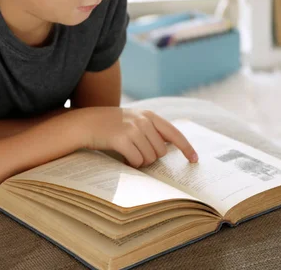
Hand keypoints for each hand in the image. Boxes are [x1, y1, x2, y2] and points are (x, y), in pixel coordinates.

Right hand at [82, 108, 197, 167]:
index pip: (174, 133)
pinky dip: (131, 163)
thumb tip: (169, 147)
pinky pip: (137, 161)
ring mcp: (133, 129)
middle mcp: (143, 120)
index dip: (186, 147)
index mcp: (149, 116)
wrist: (85, 123)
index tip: (195, 160)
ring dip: (140, 161)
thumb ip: (151, 130)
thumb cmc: (110, 126)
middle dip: (151, 157)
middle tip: (136, 153)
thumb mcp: (133, 121)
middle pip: (161, 152)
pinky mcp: (122, 139)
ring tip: (128, 153)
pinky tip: (122, 157)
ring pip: (149, 158)